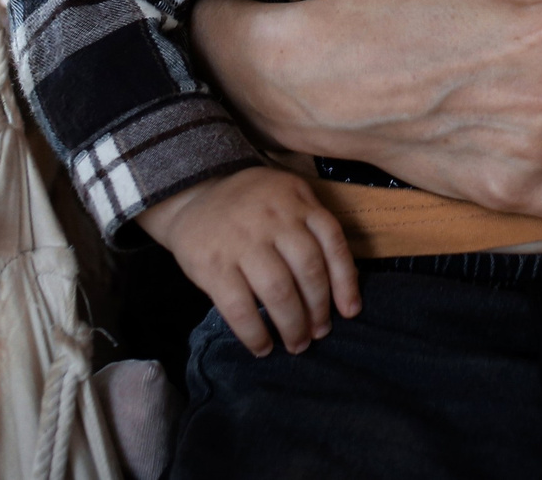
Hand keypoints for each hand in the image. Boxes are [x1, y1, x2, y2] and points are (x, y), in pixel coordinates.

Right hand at [139, 165, 359, 355]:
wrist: (192, 195)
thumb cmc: (250, 205)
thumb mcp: (286, 196)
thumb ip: (311, 224)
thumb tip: (340, 284)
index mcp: (296, 200)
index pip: (332, 242)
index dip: (345, 282)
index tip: (350, 311)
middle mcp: (273, 218)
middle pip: (308, 271)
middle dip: (318, 310)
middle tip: (319, 333)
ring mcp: (242, 241)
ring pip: (279, 291)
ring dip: (292, 325)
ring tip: (297, 344)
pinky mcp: (213, 264)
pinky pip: (240, 307)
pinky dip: (254, 333)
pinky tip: (262, 346)